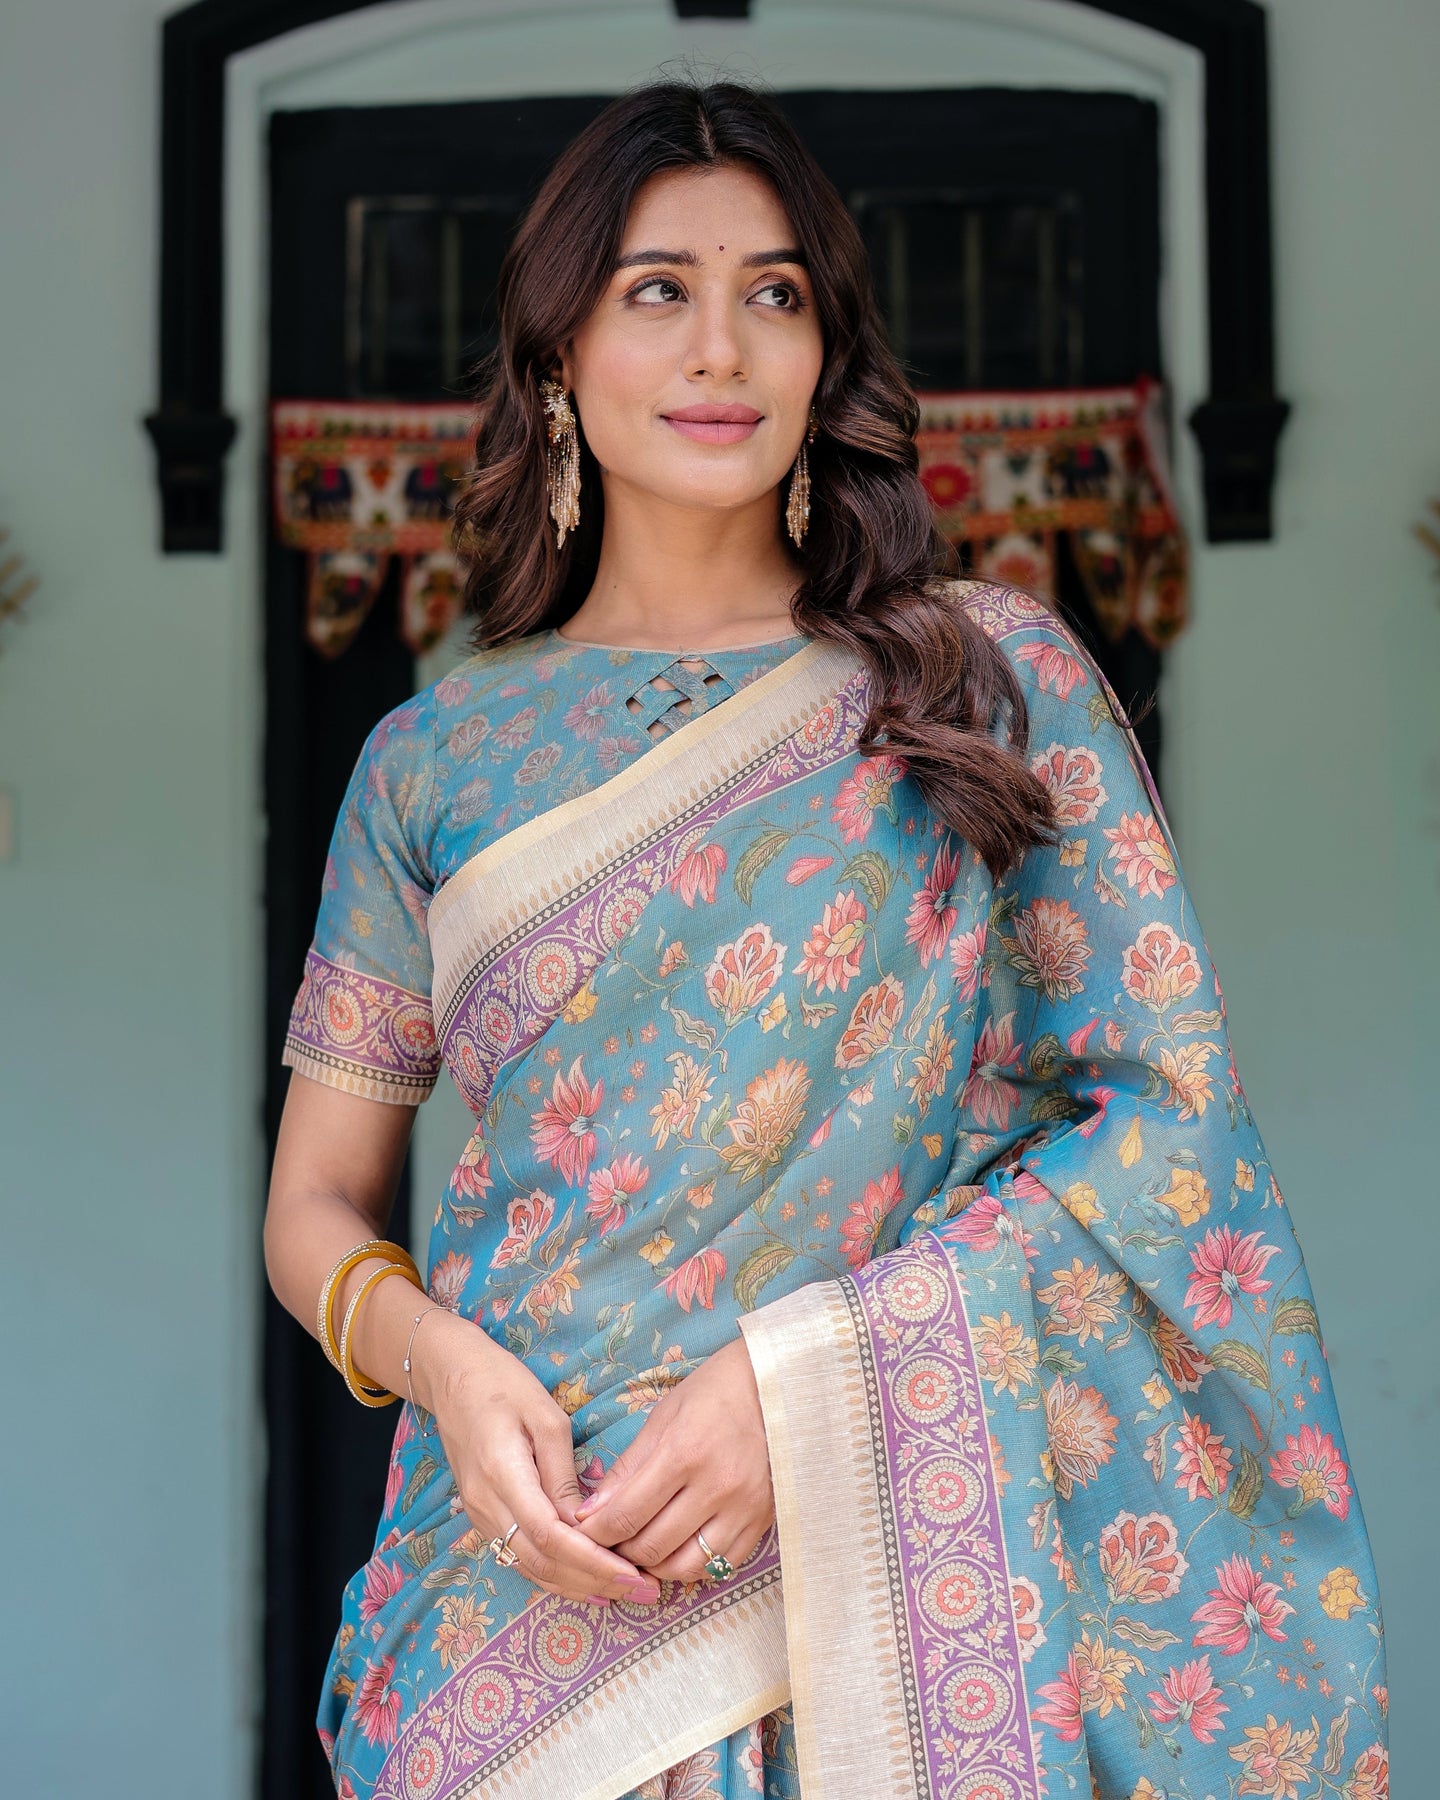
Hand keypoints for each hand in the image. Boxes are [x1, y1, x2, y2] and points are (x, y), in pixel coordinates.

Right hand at [416, 1310, 660, 1606]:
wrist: (453, 1377)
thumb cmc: (504, 1385)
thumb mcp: (545, 1416)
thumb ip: (564, 1473)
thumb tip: (587, 1523)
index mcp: (502, 1474)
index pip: (549, 1535)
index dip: (591, 1561)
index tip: (632, 1573)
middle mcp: (485, 1505)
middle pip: (541, 1562)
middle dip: (593, 1582)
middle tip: (643, 1592)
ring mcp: (479, 1515)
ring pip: (529, 1567)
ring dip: (577, 1586)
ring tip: (623, 1594)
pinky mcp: (483, 1516)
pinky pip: (520, 1556)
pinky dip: (555, 1575)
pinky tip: (587, 1582)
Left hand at [573, 1336, 773, 1583]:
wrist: (773, 1388)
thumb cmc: (711, 1395)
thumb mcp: (661, 1419)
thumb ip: (626, 1469)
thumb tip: (590, 1512)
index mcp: (684, 1453)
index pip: (626, 1514)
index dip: (596, 1533)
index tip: (583, 1533)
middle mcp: (716, 1486)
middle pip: (652, 1546)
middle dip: (620, 1552)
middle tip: (609, 1542)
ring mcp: (743, 1509)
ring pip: (686, 1567)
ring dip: (654, 1567)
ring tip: (641, 1549)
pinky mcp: (762, 1522)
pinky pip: (720, 1566)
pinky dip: (692, 1568)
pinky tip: (678, 1550)